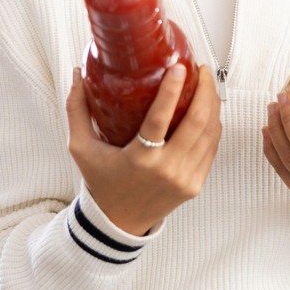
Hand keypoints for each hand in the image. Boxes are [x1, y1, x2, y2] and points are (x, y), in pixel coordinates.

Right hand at [66, 64, 221, 235]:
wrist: (118, 222)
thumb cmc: (100, 181)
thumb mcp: (81, 147)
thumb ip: (76, 109)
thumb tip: (77, 72)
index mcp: (139, 159)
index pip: (159, 119)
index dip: (171, 91)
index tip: (180, 67)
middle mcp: (166, 169)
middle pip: (196, 122)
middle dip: (205, 90)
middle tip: (202, 69)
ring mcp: (184, 178)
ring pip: (210, 133)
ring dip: (213, 104)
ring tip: (207, 83)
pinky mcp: (195, 184)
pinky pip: (212, 148)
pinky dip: (213, 125)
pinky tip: (209, 109)